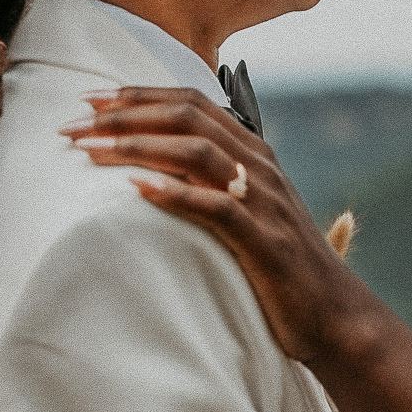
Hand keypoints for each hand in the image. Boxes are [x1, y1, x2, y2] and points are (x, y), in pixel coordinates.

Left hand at [61, 87, 376, 362]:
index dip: (140, 95)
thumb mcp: (254, 217)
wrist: (338, 315)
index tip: (91, 100)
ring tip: (89, 151)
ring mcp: (264, 202)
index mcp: (256, 155)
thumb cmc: (287, 270)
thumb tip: (165, 175)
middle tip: (74, 122)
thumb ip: (221, 187)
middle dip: (125, 114)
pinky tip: (135, 190)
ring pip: (196, 152)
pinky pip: (215, 207)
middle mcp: (260, 168)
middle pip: (188, 118)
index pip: (193, 104)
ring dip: (137, 146)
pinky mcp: (264, 241)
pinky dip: (173, 193)